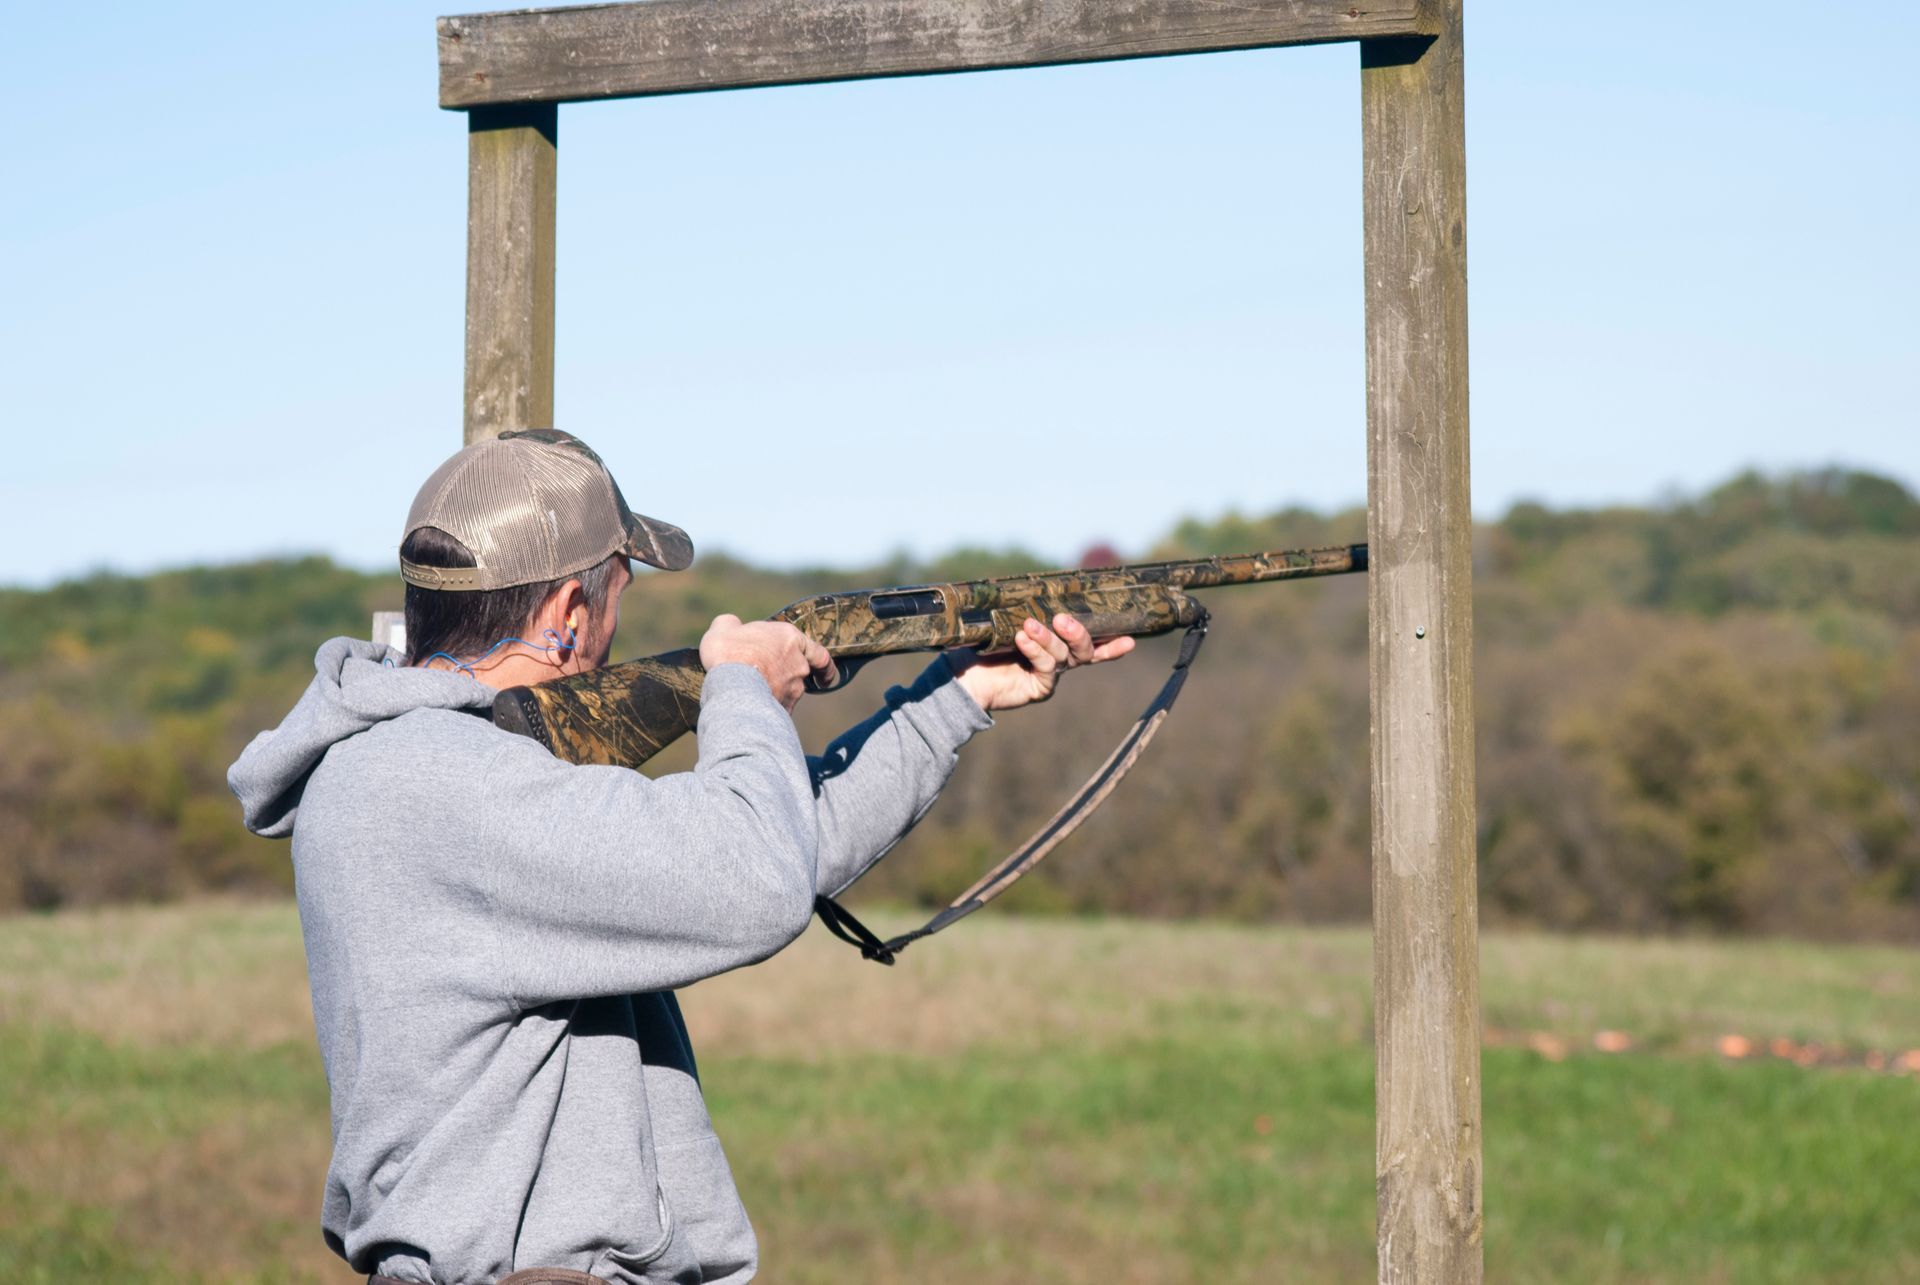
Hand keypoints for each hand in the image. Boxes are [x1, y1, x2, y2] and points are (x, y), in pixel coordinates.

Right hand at [699, 615, 831, 710]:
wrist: (730, 684)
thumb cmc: (729, 652)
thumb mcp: (724, 627)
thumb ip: (733, 625)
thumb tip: (732, 626)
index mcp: (790, 638)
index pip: (818, 653)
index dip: (824, 666)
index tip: (826, 677)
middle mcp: (798, 664)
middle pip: (800, 673)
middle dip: (787, 678)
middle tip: (767, 679)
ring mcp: (794, 689)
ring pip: (789, 693)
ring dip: (775, 694)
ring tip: (749, 694)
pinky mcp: (785, 708)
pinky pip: (779, 710)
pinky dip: (768, 710)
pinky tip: (751, 710)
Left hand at [948, 613, 1135, 712]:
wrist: (962, 677)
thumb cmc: (982, 645)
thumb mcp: (1005, 621)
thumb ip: (1023, 606)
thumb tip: (1029, 583)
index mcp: (1058, 643)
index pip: (1091, 641)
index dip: (1112, 642)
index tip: (1131, 639)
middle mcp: (1060, 660)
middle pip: (1085, 649)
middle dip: (1079, 633)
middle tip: (1064, 620)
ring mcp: (1051, 674)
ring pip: (1063, 655)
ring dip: (1048, 638)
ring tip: (1029, 626)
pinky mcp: (1040, 688)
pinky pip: (1046, 667)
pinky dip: (1036, 650)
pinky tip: (1023, 638)